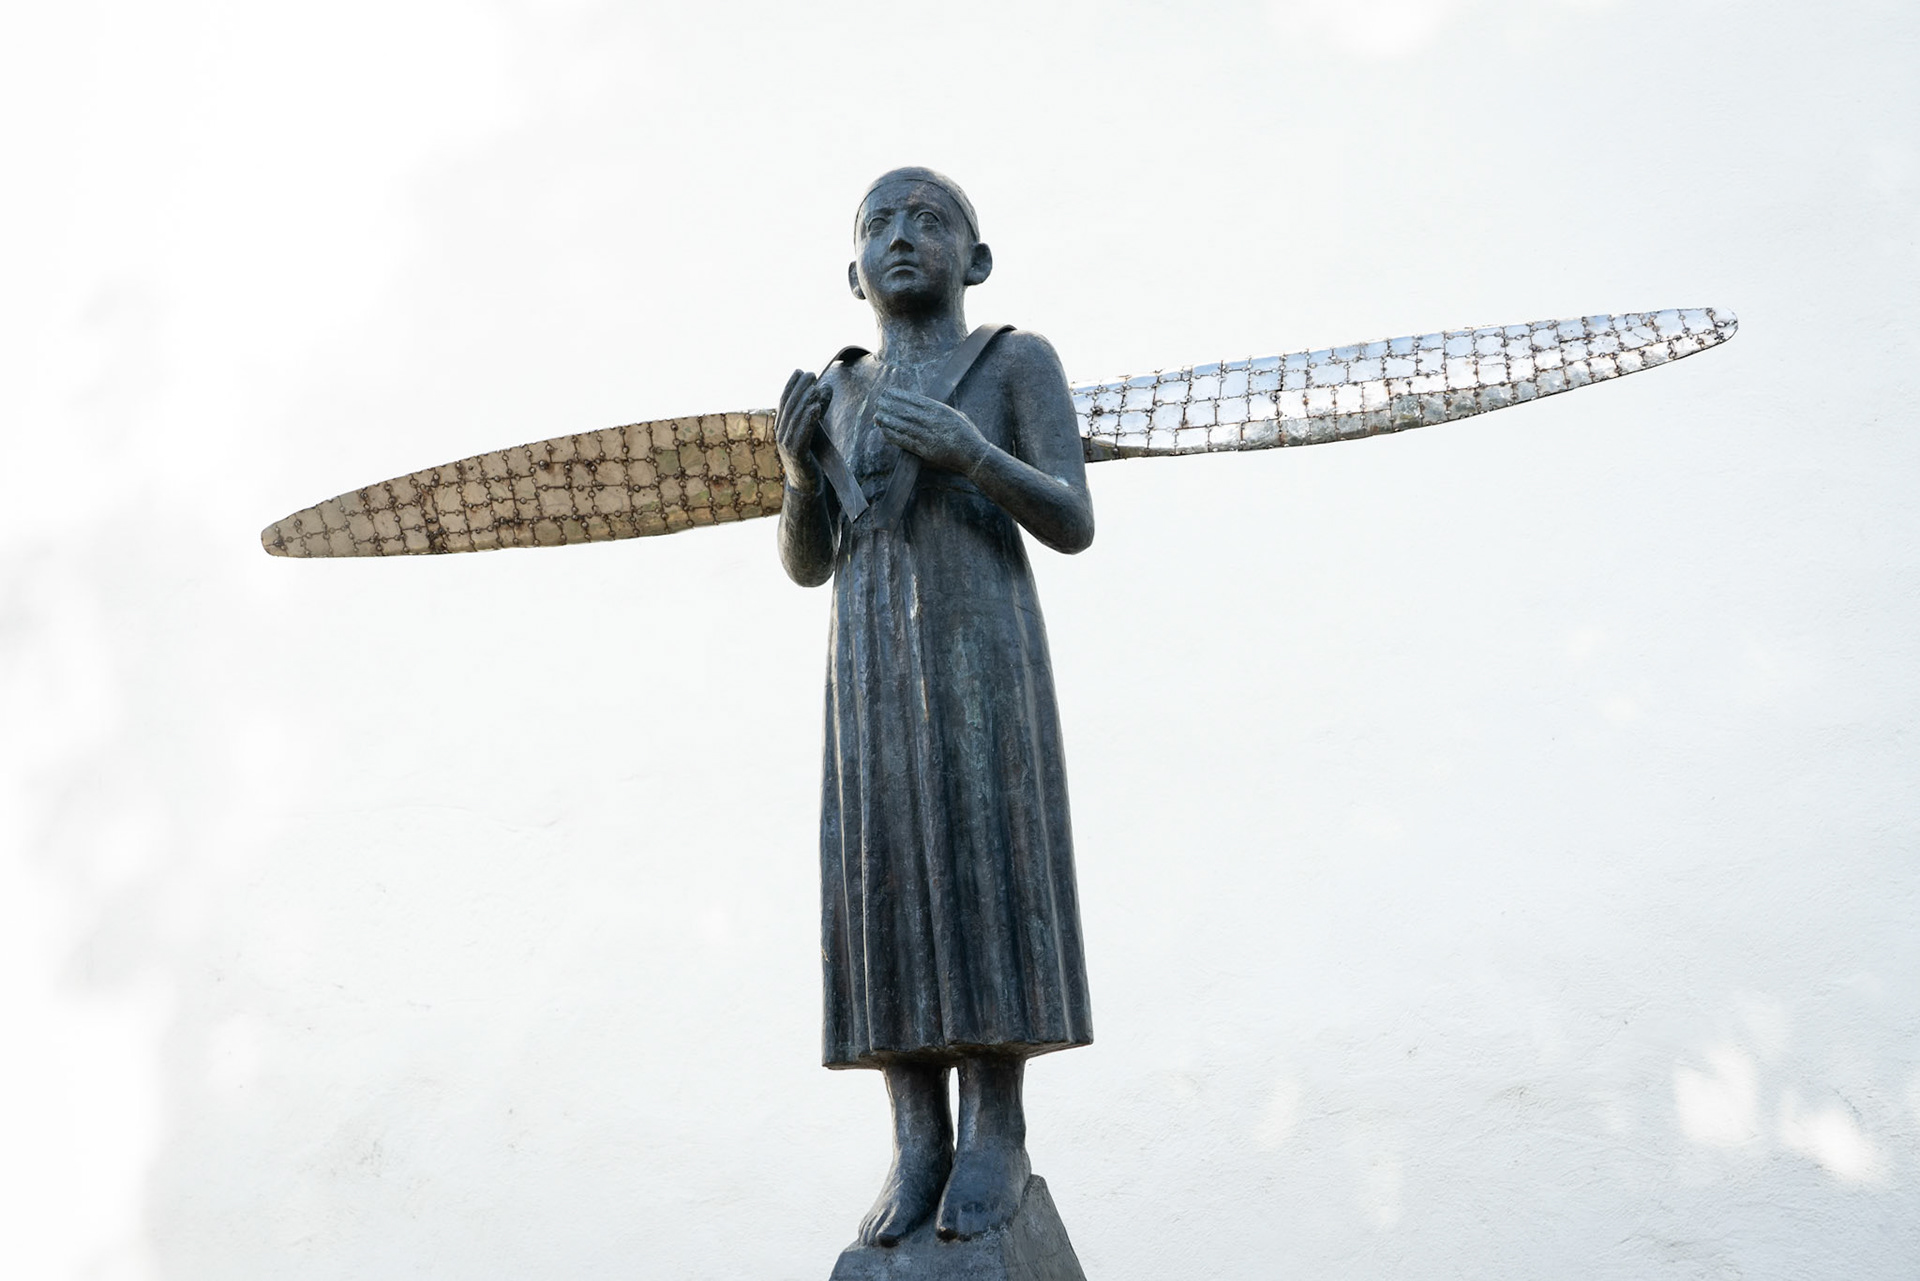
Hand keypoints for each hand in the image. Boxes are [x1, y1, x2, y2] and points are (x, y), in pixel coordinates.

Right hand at [775, 369, 832, 491]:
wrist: (806, 484)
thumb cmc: (810, 455)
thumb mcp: (814, 427)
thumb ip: (818, 407)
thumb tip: (825, 386)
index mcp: (781, 426)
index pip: (785, 401)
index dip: (791, 386)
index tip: (800, 371)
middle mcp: (780, 434)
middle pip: (790, 407)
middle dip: (799, 389)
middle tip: (810, 374)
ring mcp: (786, 445)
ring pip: (795, 418)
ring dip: (805, 401)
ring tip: (814, 388)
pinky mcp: (796, 454)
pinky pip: (802, 433)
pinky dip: (809, 419)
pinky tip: (816, 407)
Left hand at [873, 388, 990, 474]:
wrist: (974, 455)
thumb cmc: (968, 435)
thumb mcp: (956, 415)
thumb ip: (940, 410)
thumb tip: (926, 406)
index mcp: (940, 410)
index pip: (915, 400)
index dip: (899, 395)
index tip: (889, 391)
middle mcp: (932, 421)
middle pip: (905, 411)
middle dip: (890, 405)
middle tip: (878, 401)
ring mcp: (928, 436)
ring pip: (902, 425)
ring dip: (888, 420)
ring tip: (877, 415)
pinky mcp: (925, 450)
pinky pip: (905, 441)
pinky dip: (893, 436)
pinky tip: (884, 431)